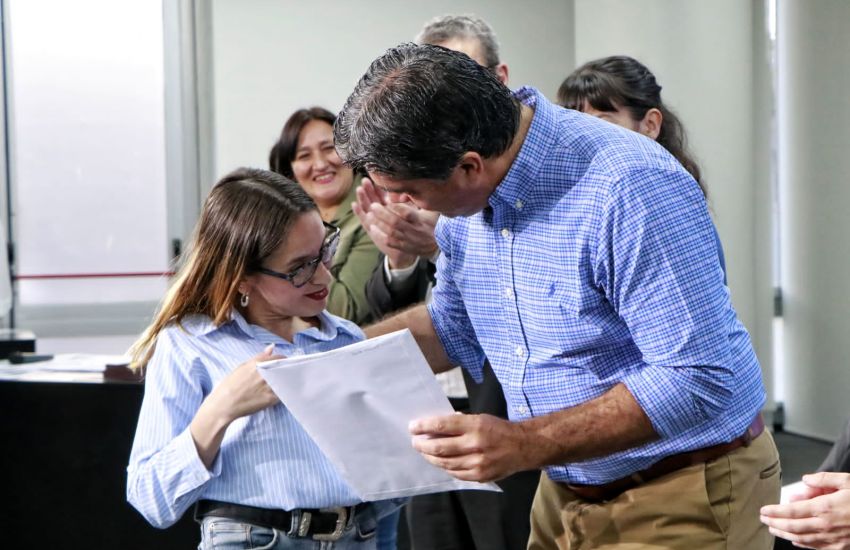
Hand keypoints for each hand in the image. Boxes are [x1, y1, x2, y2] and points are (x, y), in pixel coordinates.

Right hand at [206, 345, 282, 422]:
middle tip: (283, 374)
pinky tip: (275, 394)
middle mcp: (265, 373)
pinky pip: (282, 393)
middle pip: (284, 369)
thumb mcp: (242, 367)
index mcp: (258, 363)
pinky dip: (281, 392)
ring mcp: (269, 386)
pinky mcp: (271, 398)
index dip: (283, 360)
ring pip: (285, 381)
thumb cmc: (230, 385)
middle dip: (285, 370)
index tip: (283, 363)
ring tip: (279, 384)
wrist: (224, 404)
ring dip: (284, 381)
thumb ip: (260, 357)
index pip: (279, 358)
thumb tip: (271, 347)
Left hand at [353, 179, 437, 268]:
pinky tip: (373, 228)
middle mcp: (414, 231)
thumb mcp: (431, 210)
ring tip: (370, 215)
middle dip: (382, 213)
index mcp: (421, 220)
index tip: (387, 200)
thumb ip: (420, 201)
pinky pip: (390, 242)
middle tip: (373, 206)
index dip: (396, 206)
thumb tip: (408, 189)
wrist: (438, 245)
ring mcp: (409, 240)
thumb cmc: (433, 223)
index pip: (407, 213)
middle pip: (395, 223)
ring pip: (391, 233)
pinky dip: (380, 235)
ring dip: (379, 223)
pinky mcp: (404, 247)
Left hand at [409, 413, 532, 481]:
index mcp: (475, 426)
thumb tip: (435, 427)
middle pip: (440, 447)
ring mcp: (478, 463)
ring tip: (424, 452)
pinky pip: (455, 473)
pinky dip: (445, 467)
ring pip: (445, 463)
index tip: (412, 427)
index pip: (443, 425)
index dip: (424, 426)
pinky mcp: (480, 476)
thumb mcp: (480, 418)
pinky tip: (440, 462)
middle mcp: (476, 445)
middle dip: (422, 445)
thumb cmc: (499, 430)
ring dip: (430, 457)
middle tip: (414, 442)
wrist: (524, 447)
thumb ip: (459, 423)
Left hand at [760, 472, 849, 548]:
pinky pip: (816, 547)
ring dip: (784, 534)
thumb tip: (805, 479)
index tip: (764, 510)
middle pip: (792, 526)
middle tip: (763, 519)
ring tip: (773, 529)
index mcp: (825, 507)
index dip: (775, 512)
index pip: (792, 511)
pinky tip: (794, 540)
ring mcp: (832, 538)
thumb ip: (824, 479)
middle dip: (775, 523)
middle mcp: (825, 525)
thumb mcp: (847, 481)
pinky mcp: (840, 547)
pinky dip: (802, 544)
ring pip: (802, 539)